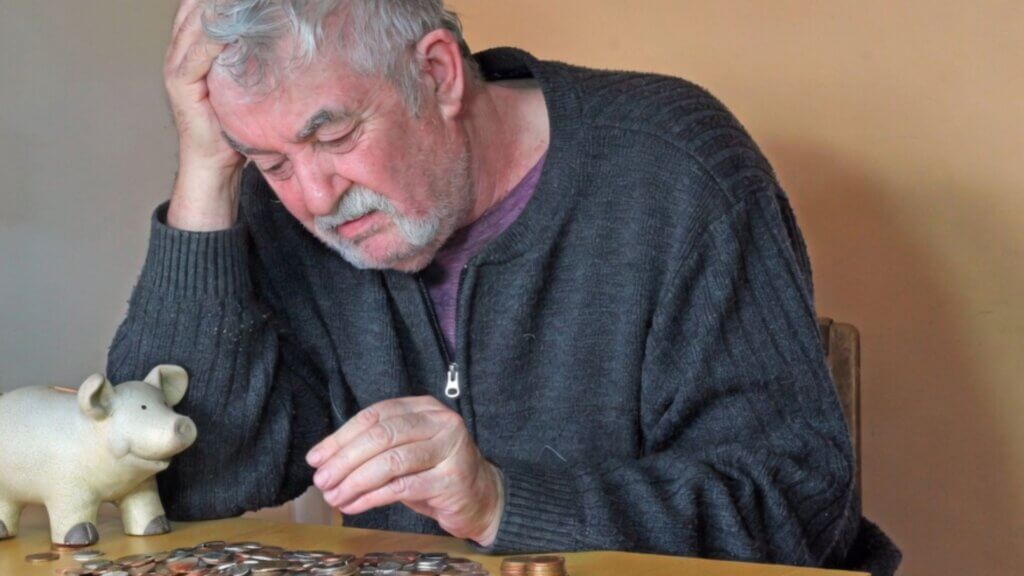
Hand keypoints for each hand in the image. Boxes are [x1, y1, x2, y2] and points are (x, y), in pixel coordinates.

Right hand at [163, 0, 243, 230]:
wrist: (216, 162)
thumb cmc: (234, 126)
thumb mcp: (244, 84)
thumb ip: (249, 57)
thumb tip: (282, 36)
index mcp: (192, 47)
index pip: (201, 6)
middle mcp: (179, 50)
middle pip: (195, 7)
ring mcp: (176, 65)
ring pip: (194, 22)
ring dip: (220, 8)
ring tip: (247, 1)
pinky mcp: (180, 81)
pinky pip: (197, 50)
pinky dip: (216, 36)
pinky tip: (237, 27)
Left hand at [306, 397, 504, 545]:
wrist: (480, 497)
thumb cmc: (434, 472)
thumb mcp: (405, 450)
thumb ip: (374, 446)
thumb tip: (323, 459)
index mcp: (424, 407)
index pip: (375, 415)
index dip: (341, 436)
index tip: (316, 458)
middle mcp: (440, 421)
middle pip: (382, 435)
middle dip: (344, 460)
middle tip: (322, 481)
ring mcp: (450, 448)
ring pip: (391, 461)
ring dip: (355, 481)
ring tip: (335, 497)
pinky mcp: (452, 479)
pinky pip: (403, 486)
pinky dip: (372, 497)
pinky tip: (355, 505)